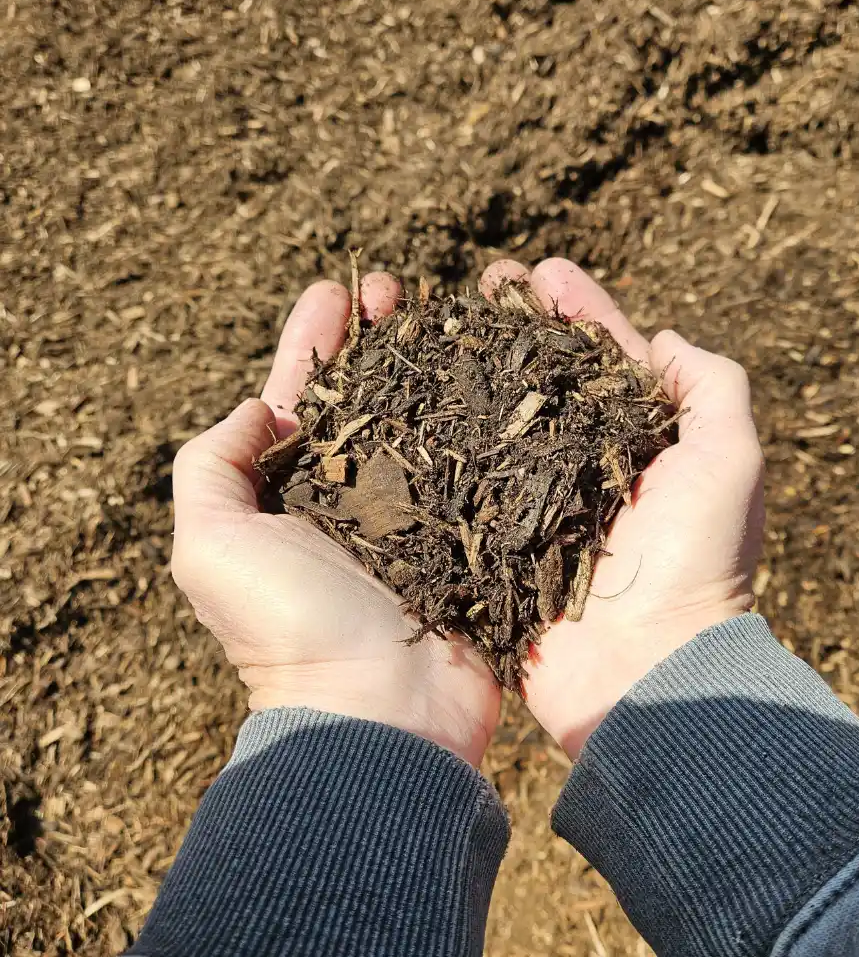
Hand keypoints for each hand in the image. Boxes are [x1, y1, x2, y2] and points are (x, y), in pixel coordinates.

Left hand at [170, 274, 499, 766]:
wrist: (381, 716)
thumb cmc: (291, 631)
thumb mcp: (212, 546)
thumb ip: (210, 466)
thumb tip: (260, 409)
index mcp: (294, 496)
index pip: (303, 399)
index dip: (316, 343)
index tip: (333, 291)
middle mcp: (355, 500)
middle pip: (372, 400)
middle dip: (381, 340)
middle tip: (399, 287)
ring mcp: (419, 517)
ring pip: (430, 423)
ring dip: (438, 367)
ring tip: (451, 314)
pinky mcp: (471, 538)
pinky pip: (482, 466)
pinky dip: (489, 422)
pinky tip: (502, 380)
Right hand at [480, 259, 765, 758]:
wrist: (644, 671)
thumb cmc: (696, 564)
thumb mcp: (731, 461)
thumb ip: (712, 389)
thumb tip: (665, 341)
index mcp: (643, 444)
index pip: (608, 360)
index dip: (579, 311)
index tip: (546, 269)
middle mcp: (589, 466)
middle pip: (548, 380)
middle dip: (519, 327)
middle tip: (484, 281)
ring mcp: (541, 502)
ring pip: (502, 420)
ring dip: (476, 369)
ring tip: (440, 321)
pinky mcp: (501, 540)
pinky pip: (468, 478)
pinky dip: (446, 439)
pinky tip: (418, 400)